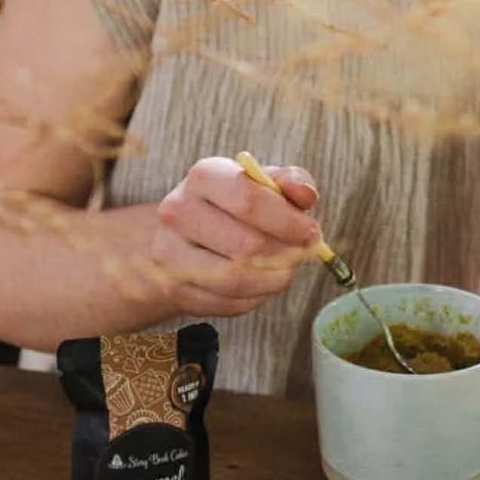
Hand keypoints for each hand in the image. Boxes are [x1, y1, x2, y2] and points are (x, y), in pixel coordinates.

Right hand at [150, 156, 319, 317]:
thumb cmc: (233, 205)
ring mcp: (169, 253)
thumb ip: (292, 182)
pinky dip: (254, 298)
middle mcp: (178, 211)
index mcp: (204, 176)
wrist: (184, 234)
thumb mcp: (263, 183)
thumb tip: (306, 195)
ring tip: (286, 269)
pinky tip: (261, 283)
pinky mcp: (174, 288)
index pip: (248, 200)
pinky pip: (226, 302)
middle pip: (246, 245)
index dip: (288, 222)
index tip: (310, 232)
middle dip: (286, 253)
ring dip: (273, 279)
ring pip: (236, 279)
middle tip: (302, 253)